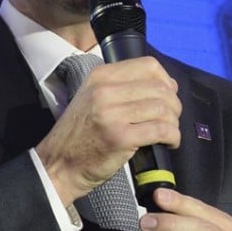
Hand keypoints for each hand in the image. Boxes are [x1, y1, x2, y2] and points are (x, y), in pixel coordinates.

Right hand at [37, 56, 180, 204]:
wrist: (57, 165)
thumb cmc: (80, 135)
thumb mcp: (92, 99)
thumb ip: (122, 87)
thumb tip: (167, 85)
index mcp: (99, 76)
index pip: (149, 65)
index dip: (166, 81)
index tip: (167, 97)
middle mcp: (104, 90)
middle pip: (160, 88)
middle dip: (174, 105)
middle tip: (170, 120)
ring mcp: (111, 113)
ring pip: (163, 108)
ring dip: (173, 123)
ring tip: (168, 133)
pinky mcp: (120, 137)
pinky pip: (161, 130)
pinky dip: (172, 137)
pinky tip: (168, 143)